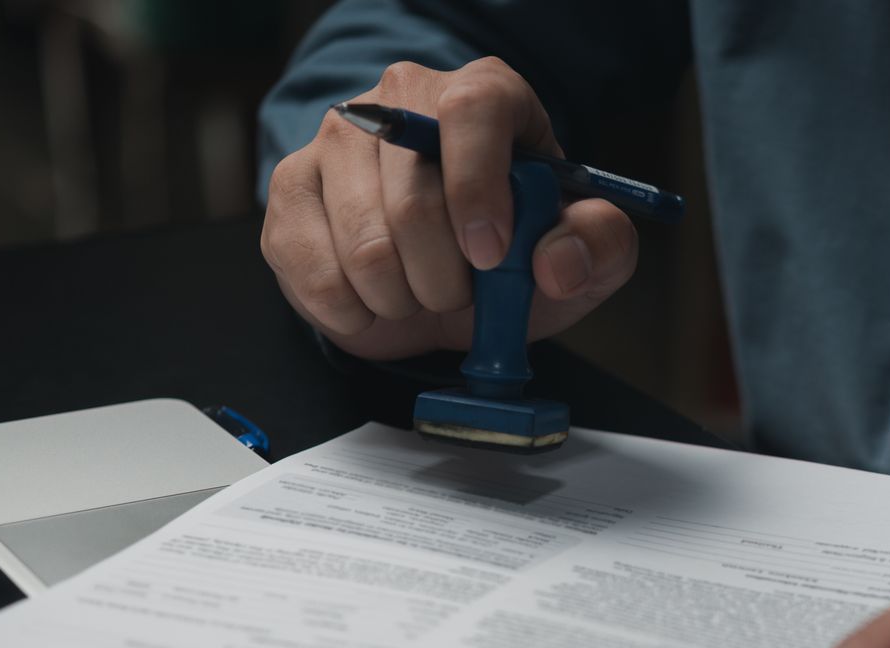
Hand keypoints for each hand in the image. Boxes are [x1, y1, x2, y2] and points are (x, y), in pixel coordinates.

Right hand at [260, 58, 639, 361]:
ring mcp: (334, 142)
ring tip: (420, 293)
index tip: (491, 254)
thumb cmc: (514, 252)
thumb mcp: (579, 252)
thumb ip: (599, 246)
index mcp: (482, 94)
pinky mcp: (290, 193)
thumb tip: (558, 260)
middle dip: (447, 277)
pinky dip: (355, 312)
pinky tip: (375, 302)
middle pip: (414, 198)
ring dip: (404, 300)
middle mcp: (400, 100)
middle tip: (462, 293)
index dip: (480, 189)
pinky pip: (314, 272)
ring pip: (364, 245)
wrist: (443, 278)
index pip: (472, 110)